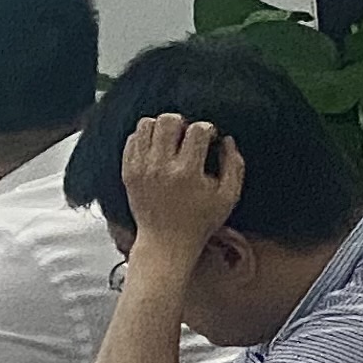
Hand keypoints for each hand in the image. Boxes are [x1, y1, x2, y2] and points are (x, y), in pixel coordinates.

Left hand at [115, 112, 243, 262]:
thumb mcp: (228, 197)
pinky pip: (132, 139)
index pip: (196, 130)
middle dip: (183, 122)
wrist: (165, 242)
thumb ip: (234, 165)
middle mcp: (161, 167)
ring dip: (161, 127)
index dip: (207, 129)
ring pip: (146, 125)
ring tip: (171, 141)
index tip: (210, 138)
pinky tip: (157, 151)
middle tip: (188, 137)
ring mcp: (141, 168)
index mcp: (187, 173)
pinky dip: (145, 139)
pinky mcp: (128, 172)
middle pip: (168, 120)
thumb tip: (227, 139)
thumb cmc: (200, 221)